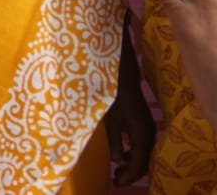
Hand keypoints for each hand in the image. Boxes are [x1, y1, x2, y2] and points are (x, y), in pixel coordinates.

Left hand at [106, 64, 153, 185]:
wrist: (124, 78)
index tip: (117, 183)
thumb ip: (114, 141)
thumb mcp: (111, 120)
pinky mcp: (144, 125)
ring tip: (117, 170)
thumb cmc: (114, 96)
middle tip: (116, 180)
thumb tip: (116, 161)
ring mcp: (148, 129)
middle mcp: (149, 135)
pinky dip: (133, 154)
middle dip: (131, 173)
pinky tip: (122, 155)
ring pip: (144, 155)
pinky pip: (142, 146)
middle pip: (144, 162)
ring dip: (132, 164)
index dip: (129, 176)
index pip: (138, 163)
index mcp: (142, 135)